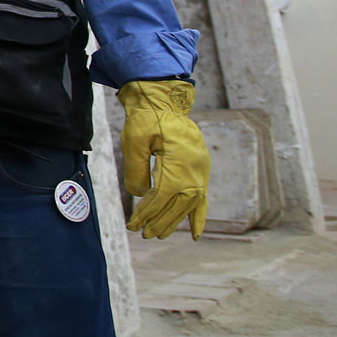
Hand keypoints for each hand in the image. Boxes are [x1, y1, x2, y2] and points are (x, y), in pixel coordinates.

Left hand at [118, 80, 208, 239]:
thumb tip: (139, 195)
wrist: (164, 101)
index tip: (133, 224)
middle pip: (177, 204)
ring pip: (190, 204)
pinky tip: (196, 233)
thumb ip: (135, 170)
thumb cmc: (146, 119)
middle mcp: (195, 170)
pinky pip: (203, 198)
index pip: (162, 196)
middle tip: (143, 234)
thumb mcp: (134, 141)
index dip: (147, 212)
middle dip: (160, 221)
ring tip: (159, 234)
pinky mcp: (201, 169)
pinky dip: (199, 216)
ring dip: (175, 221)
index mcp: (179, 162)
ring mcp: (201, 170)